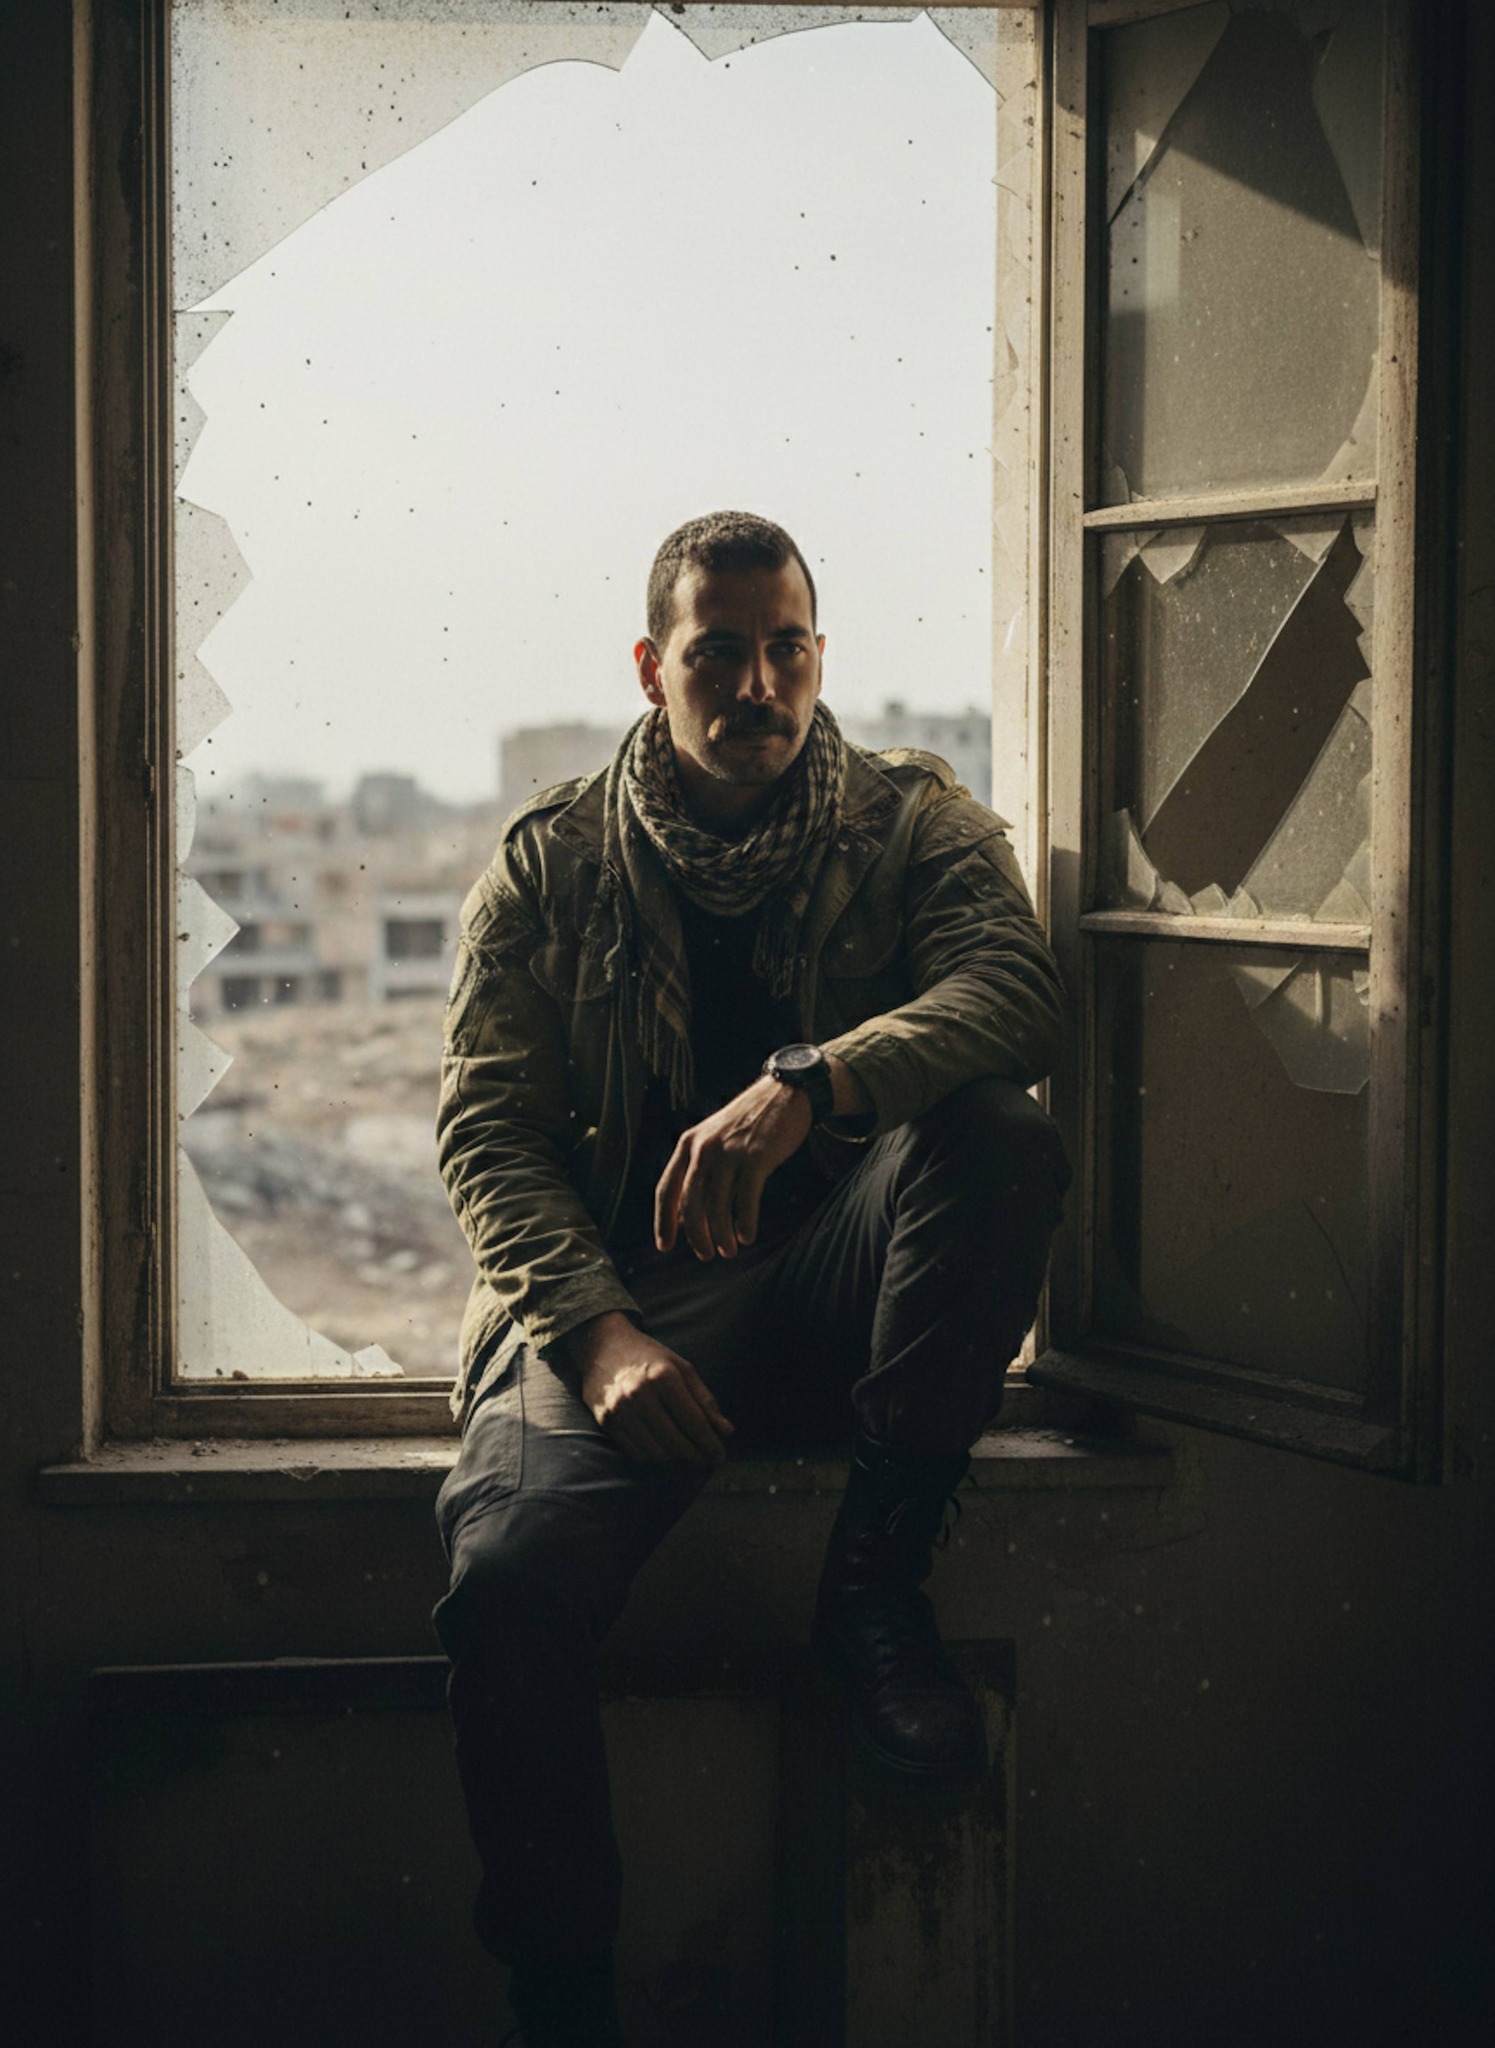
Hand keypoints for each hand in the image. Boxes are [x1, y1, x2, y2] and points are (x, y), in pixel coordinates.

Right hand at [567, 1311, 732, 1466]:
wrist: (603, 1344)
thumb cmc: (649, 1356)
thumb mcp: (682, 1368)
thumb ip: (704, 1400)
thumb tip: (726, 1431)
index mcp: (664, 1377)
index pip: (694, 1422)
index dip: (710, 1444)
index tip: (720, 1457)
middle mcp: (640, 1394)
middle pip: (676, 1441)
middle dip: (696, 1455)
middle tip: (706, 1460)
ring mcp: (620, 1409)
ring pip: (656, 1452)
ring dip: (674, 1456)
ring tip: (683, 1450)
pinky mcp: (605, 1420)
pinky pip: (635, 1452)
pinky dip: (652, 1455)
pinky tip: (661, 1446)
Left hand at [654, 1074, 813, 1261]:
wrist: (785, 1093)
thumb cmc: (749, 1125)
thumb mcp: (714, 1141)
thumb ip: (698, 1173)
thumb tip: (685, 1219)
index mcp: (687, 1144)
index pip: (665, 1189)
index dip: (663, 1222)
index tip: (664, 1247)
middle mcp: (704, 1148)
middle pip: (690, 1203)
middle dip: (695, 1235)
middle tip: (706, 1255)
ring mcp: (730, 1151)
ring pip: (717, 1205)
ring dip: (722, 1234)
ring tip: (729, 1250)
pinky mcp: (757, 1156)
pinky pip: (746, 1199)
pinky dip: (745, 1222)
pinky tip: (747, 1237)